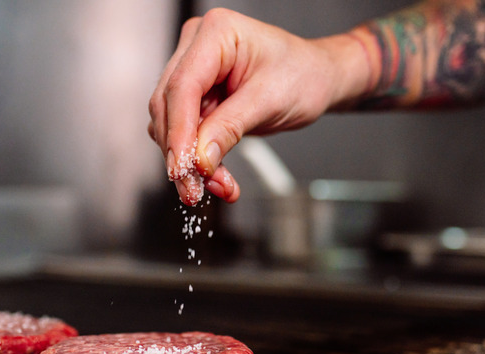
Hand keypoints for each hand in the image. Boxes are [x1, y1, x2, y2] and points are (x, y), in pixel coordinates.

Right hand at [148, 8, 370, 204]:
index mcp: (216, 33)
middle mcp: (196, 47)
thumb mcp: (270, 101)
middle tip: (195, 190)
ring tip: (219, 184)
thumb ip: (230, 128)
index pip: (183, 86)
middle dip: (181, 152)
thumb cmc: (302, 75)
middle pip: (168, 105)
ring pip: (170, 122)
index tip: (182, 169)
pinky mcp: (195, 95)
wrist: (316, 79)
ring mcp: (193, 70)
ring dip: (188, 160)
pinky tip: (217, 175)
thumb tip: (199, 159)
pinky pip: (183, 131)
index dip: (179, 132)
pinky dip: (197, 157)